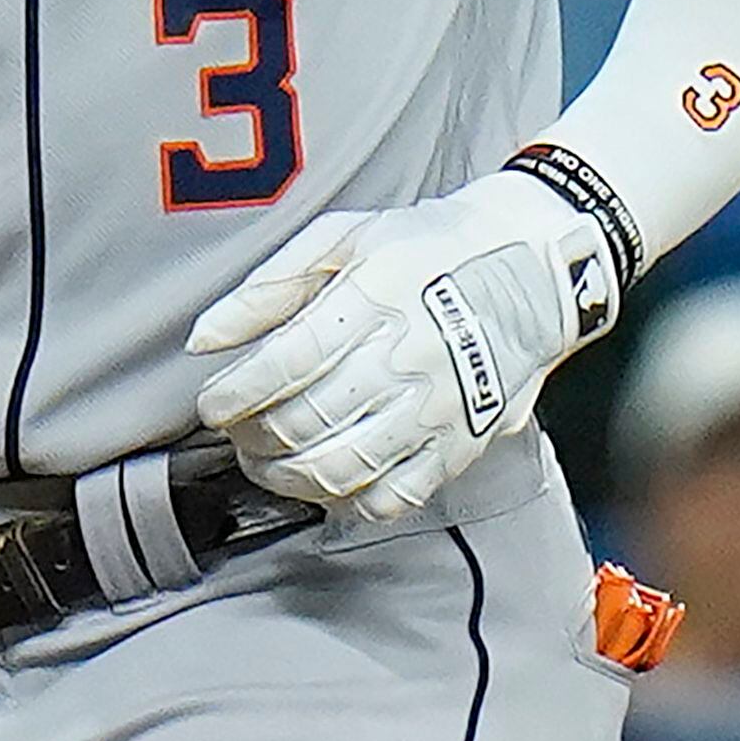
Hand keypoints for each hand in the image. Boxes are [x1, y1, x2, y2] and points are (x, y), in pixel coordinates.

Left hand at [185, 172, 620, 524]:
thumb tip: (205, 338)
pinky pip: (399, 495)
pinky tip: (326, 485)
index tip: (212, 405)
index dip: (236, 394)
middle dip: (252, 437)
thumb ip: (268, 288)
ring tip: (267, 463)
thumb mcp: (343, 238)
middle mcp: (408, 358)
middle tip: (236, 432)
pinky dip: (351, 502)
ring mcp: (440, 406)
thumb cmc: (427, 247)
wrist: (534, 266)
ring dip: (288, 476)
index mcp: (374, 299)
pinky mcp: (464, 442)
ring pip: (345, 467)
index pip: (286, 364)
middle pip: (307, 421)